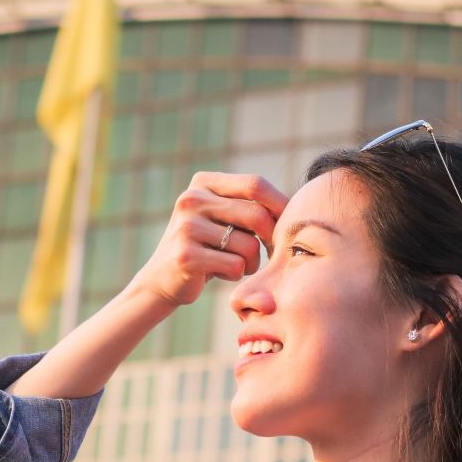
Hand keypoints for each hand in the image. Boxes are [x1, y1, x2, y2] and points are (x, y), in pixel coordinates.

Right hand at [127, 172, 287, 308]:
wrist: (163, 278)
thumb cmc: (206, 246)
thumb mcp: (222, 216)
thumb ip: (249, 204)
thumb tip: (298, 204)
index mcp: (203, 183)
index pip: (255, 184)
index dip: (279, 205)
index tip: (288, 226)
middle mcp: (191, 199)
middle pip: (256, 215)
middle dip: (271, 239)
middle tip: (271, 253)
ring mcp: (186, 227)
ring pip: (248, 245)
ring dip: (252, 262)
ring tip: (235, 264)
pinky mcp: (186, 256)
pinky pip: (235, 266)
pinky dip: (236, 274)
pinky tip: (218, 272)